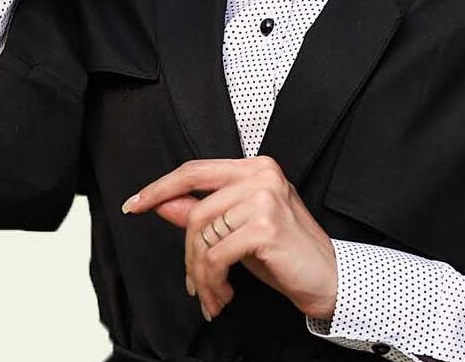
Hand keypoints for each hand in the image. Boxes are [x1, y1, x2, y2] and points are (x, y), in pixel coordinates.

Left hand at [121, 156, 337, 324]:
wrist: (329, 278)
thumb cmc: (286, 254)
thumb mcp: (239, 230)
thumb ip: (204, 213)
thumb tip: (163, 203)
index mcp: (255, 167)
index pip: (195, 170)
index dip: (160, 187)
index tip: (134, 204)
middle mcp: (260, 174)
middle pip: (196, 213)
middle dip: (188, 257)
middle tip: (195, 286)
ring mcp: (264, 197)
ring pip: (203, 238)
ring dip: (201, 277)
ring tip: (213, 296)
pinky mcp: (265, 225)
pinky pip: (216, 257)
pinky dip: (212, 283)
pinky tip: (224, 295)